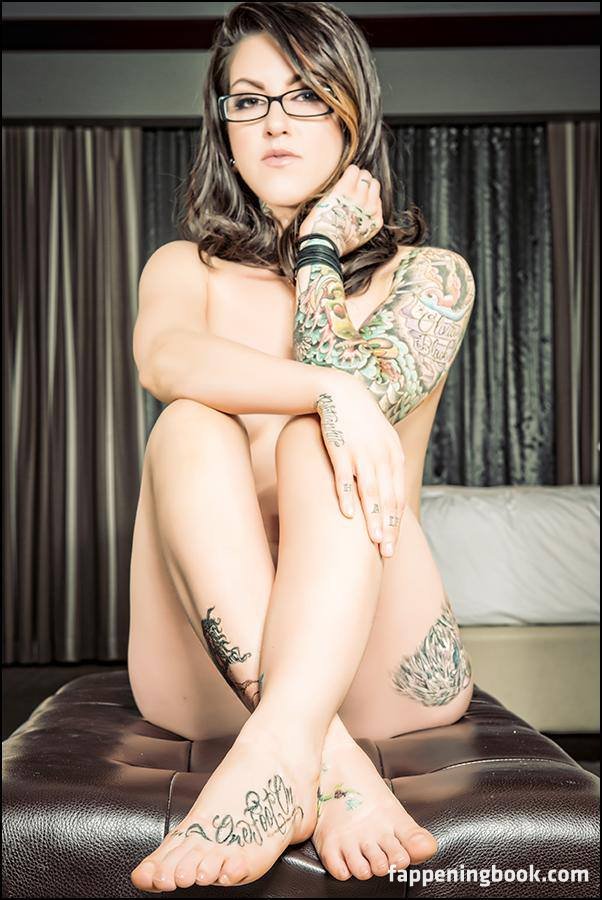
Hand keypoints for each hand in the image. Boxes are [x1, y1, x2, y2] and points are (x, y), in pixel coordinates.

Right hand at [298, 164, 383, 256]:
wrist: (325, 247)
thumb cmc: (318, 225)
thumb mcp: (323, 200)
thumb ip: (338, 188)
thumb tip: (346, 181)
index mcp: (345, 189)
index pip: (355, 169)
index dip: (350, 174)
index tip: (347, 179)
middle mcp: (360, 197)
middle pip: (367, 176)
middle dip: (360, 180)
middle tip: (354, 188)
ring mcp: (370, 210)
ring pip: (376, 187)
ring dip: (368, 190)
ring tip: (360, 198)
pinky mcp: (375, 222)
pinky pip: (380, 205)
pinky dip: (373, 205)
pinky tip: (363, 211)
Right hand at [315, 371, 405, 557]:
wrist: (339, 391)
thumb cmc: (359, 421)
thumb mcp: (381, 440)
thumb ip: (387, 464)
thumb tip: (388, 493)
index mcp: (394, 456)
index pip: (398, 495)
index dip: (396, 522)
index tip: (393, 545)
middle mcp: (382, 455)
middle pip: (388, 498)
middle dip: (389, 527)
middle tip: (387, 552)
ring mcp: (361, 452)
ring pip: (370, 491)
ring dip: (373, 518)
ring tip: (373, 541)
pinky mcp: (340, 447)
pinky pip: (345, 476)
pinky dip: (346, 496)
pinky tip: (347, 515)